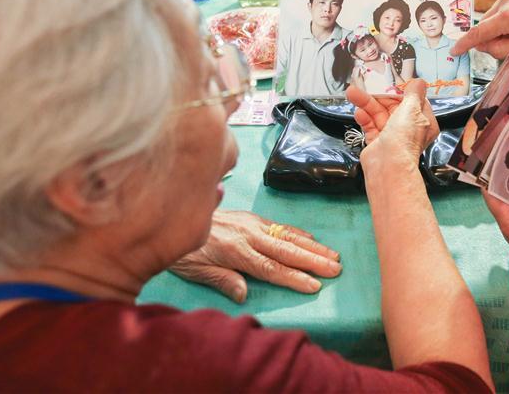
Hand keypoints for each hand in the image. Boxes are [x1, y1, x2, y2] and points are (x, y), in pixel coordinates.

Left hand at [170, 210, 341, 302]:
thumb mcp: (195, 270)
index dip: (294, 278)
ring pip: (288, 236)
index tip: (315, 286)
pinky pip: (280, 225)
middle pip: (286, 250)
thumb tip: (244, 295)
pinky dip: (298, 232)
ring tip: (333, 255)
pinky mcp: (251, 217)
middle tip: (336, 268)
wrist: (172, 213)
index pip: (271, 268)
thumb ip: (222, 280)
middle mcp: (248, 235)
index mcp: (235, 251)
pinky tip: (312, 238)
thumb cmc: (183, 251)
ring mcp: (252, 224)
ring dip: (312, 246)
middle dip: (313, 260)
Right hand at [346, 79, 438, 161]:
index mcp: (423, 122)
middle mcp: (408, 130)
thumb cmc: (404, 140)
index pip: (413, 102)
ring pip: (378, 115)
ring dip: (366, 103)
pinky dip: (364, 118)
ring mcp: (392, 137)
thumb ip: (414, 93)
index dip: (401, 91)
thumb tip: (419, 82)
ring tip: (353, 94)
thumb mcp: (413, 109)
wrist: (388, 165)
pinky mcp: (377, 143)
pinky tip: (359, 112)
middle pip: (392, 107)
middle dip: (378, 95)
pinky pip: (370, 126)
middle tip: (365, 84)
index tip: (390, 81)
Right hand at [449, 0, 508, 58]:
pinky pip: (504, 1)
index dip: (466, 43)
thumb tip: (482, 45)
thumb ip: (500, 49)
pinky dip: (507, 11)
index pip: (480, 32)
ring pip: (494, 11)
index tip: (455, 50)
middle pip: (486, 21)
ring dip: (499, 22)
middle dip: (491, 34)